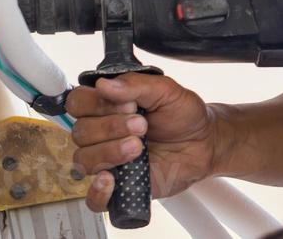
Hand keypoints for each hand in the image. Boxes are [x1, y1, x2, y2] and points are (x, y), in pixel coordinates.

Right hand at [65, 73, 220, 212]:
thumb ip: (136, 84)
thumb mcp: (166, 91)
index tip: (128, 105)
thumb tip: (103, 84)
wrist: (204, 143)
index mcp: (108, 106)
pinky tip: (111, 180)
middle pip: (80, 131)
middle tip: (141, 126)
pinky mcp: (119, 187)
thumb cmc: (183, 116)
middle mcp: (102, 133)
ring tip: (138, 148)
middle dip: (110, 128)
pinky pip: (93, 199)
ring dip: (109, 153)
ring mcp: (108, 161)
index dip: (96, 104)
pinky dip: (97, 192)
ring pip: (83, 160)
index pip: (78, 102)